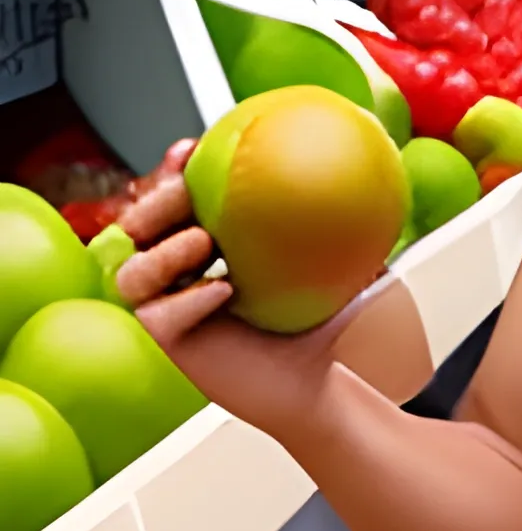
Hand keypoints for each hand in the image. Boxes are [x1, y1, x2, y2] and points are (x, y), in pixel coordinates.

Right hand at [116, 140, 378, 441]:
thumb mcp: (332, 271)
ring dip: (164, 252)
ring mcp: (167, 307)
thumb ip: (345, 233)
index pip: (174, 200)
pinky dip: (189, 297)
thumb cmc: (318, 324)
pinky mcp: (169, 344)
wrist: (312, 383)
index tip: (191, 147)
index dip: (173, 170)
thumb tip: (379, 183)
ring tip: (203, 239)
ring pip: (132, 272)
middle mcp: (176, 273)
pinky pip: (158, 315)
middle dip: (153, 202)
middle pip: (138, 228)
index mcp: (204, 246)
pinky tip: (223, 290)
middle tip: (184, 190)